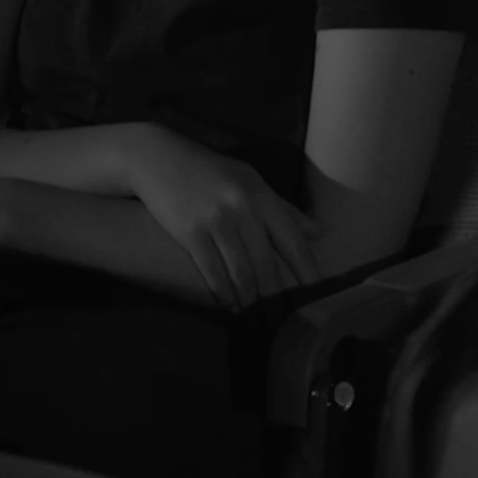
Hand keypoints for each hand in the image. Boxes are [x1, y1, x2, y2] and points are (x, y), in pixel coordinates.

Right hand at [120, 125, 323, 312]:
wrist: (159, 159)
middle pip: (267, 263)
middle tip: (283, 318)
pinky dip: (223, 293)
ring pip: (240, 271)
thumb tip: (319, 231)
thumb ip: (284, 208)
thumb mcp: (251, 181)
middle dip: (276, 295)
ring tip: (256, 316)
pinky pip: (212, 272)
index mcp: (262, 195)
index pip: (292, 240)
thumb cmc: (211, 172)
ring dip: (250, 299)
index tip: (317, 295)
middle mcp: (243, 208)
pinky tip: (229, 305)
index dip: (306, 270)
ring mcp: (216, 220)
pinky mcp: (190, 232)